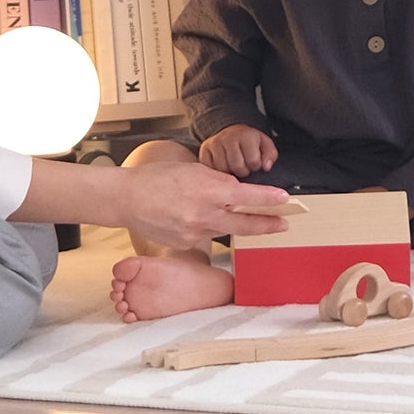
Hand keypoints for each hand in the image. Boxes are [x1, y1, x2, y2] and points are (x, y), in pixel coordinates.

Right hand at [117, 161, 289, 251]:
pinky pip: (205, 236)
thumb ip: (218, 181)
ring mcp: (194, 232)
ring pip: (224, 229)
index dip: (269, 199)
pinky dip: (207, 226)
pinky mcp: (186, 243)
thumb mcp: (193, 170)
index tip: (286, 199)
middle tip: (284, 223)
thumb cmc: (157, 178)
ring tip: (242, 216)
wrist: (127, 199)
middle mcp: (203, 215)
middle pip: (244, 224)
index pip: (247, 197)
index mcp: (207, 191)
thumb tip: (236, 190)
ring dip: (235, 223)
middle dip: (268, 224)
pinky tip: (194, 216)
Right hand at [200, 124, 278, 177]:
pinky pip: (210, 169)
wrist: (232, 133)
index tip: (254, 163)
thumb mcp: (265, 145)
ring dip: (230, 173)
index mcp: (245, 135)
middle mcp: (228, 137)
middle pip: (237, 166)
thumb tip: (266, 167)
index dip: (255, 166)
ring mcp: (214, 143)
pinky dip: (217, 172)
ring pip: (222, 169)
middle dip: (243, 171)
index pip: (253, 161)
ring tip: (233, 167)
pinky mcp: (204, 150)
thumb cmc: (250, 143)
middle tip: (244, 167)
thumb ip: (270, 156)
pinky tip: (223, 167)